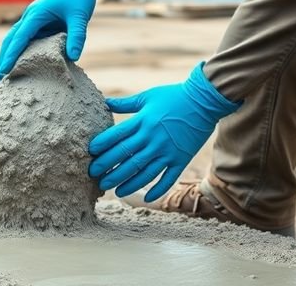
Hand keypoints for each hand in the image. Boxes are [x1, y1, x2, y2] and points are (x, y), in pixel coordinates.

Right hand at [0, 0, 109, 78]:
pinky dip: (22, 50)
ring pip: (17, 39)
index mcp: (36, 15)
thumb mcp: (80, 15)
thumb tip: (74, 57)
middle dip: (3, 57)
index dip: (11, 55)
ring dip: (10, 54)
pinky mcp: (41, 22)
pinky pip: (29, 38)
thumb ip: (77, 35)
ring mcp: (35, 19)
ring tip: (6, 73)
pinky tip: (24, 63)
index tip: (4, 70)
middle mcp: (31, 17)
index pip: (19, 38)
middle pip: (11, 39)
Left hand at [88, 63, 241, 201]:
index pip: (117, 136)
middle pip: (126, 157)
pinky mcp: (181, 159)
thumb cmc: (174, 96)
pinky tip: (146, 198)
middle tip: (96, 178)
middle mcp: (153, 138)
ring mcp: (167, 151)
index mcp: (143, 121)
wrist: (204, 100)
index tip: (91, 154)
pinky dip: (157, 189)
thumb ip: (125, 103)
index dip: (102, 146)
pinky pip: (167, 178)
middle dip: (109, 169)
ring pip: (143, 172)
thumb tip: (104, 102)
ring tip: (115, 191)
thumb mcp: (148, 96)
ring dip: (128, 184)